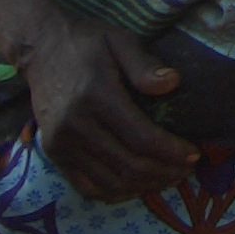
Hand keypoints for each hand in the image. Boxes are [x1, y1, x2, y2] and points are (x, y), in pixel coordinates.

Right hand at [14, 12, 196, 201]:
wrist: (40, 47)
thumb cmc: (87, 42)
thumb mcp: (120, 40)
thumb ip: (145, 64)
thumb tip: (173, 83)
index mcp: (96, 96)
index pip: (141, 137)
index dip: (171, 152)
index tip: (194, 154)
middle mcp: (76, 126)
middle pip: (128, 165)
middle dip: (163, 172)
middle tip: (187, 170)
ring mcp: (61, 144)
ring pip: (109, 181)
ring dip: (144, 186)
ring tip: (169, 179)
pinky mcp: (53, 154)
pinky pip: (86, 186)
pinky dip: (114, 193)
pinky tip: (136, 187)